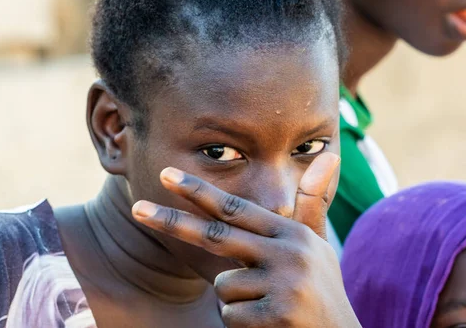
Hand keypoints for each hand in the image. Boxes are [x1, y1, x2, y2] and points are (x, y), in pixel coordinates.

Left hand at [132, 152, 360, 327]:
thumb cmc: (321, 289)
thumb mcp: (317, 246)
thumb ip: (312, 204)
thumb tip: (329, 154)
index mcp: (291, 233)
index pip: (235, 208)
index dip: (198, 192)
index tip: (167, 175)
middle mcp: (288, 252)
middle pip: (215, 235)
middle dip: (172, 222)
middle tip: (135, 208)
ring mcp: (284, 284)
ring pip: (223, 287)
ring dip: (236, 301)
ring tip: (267, 306)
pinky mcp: (278, 315)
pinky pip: (231, 316)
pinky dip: (242, 325)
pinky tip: (269, 326)